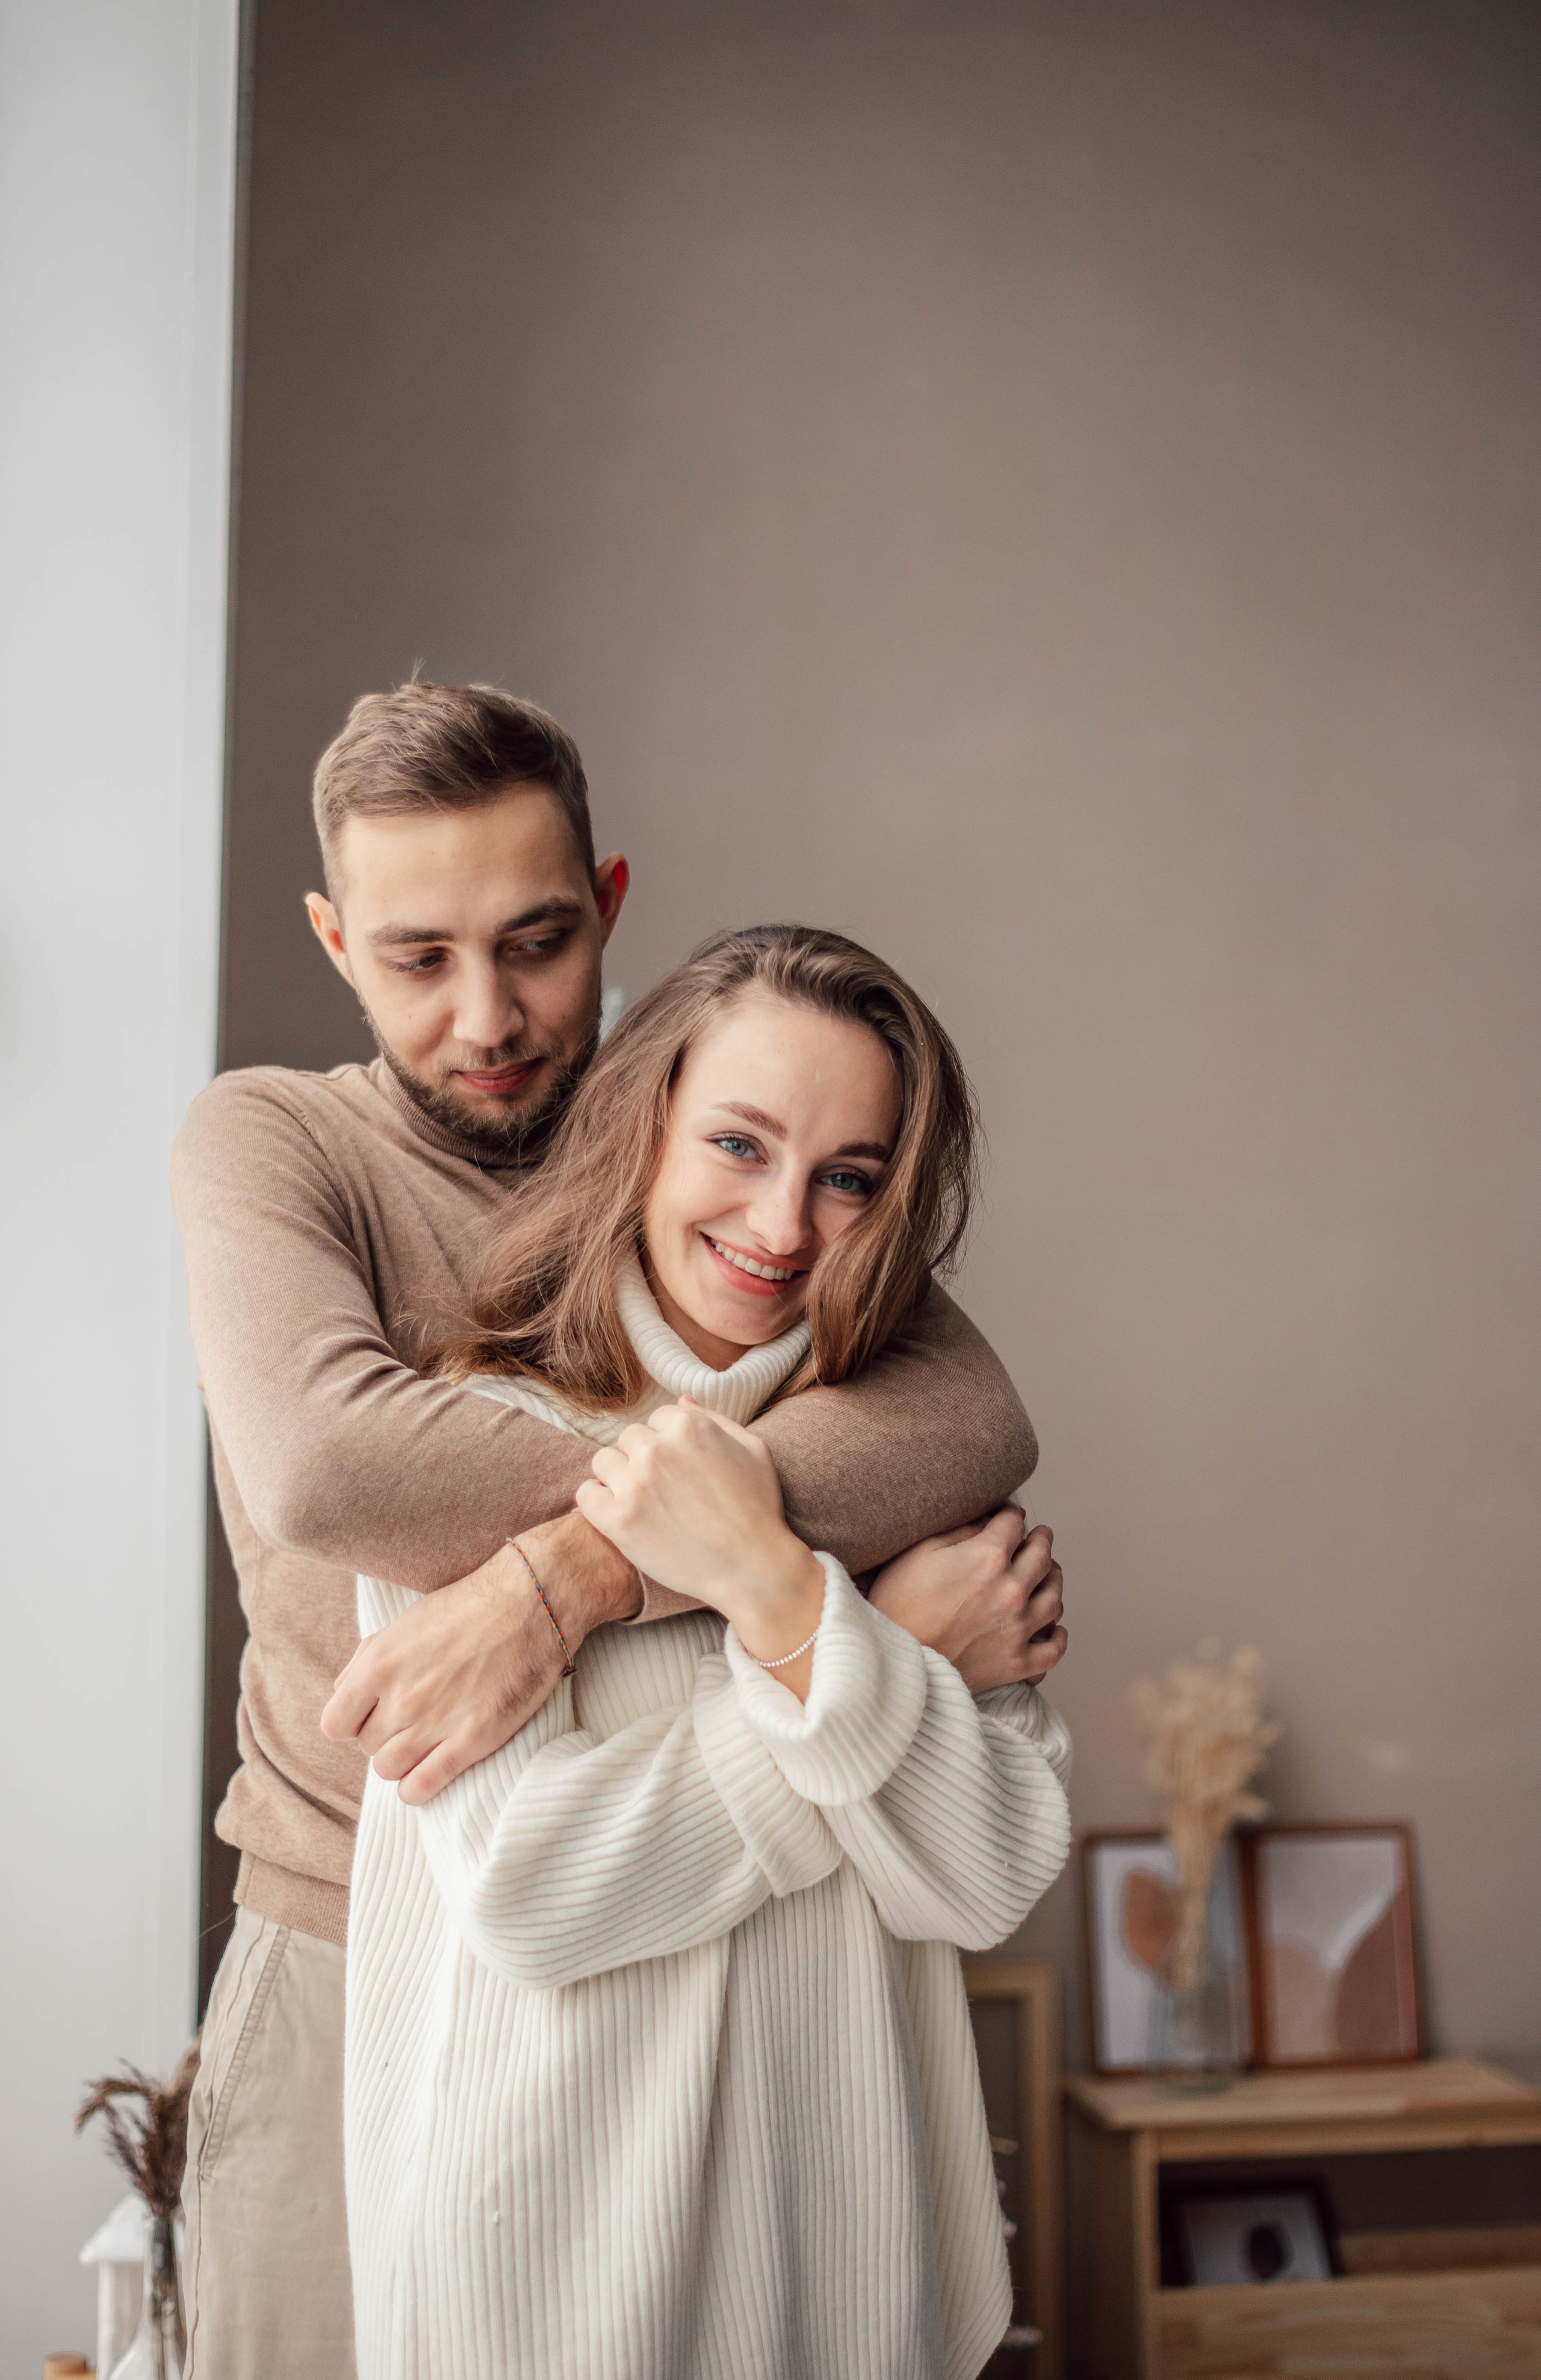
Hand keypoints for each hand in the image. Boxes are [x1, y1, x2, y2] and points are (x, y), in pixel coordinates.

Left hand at [319, 1510, 641, 1801]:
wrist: (533, 1601)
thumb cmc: (468, 1607)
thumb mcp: (404, 1623)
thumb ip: (366, 1659)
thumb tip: (340, 1693)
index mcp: (378, 1664)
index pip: (334, 1724)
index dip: (352, 1722)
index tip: (374, 1714)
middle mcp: (400, 1697)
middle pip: (366, 1747)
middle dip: (384, 1736)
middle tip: (412, 1720)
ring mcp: (435, 1721)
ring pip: (389, 1770)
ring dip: (401, 1761)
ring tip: (424, 1742)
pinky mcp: (472, 1739)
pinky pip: (421, 1787)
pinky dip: (416, 1789)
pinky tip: (428, 1773)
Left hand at [575, 1400, 824, 1663]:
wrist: (753, 1568)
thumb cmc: (758, 1510)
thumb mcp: (753, 1450)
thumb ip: (714, 1419)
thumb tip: (681, 1400)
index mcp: (688, 1426)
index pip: (656, 1420)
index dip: (668, 1445)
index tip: (679, 1471)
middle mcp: (657, 1448)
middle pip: (629, 1439)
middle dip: (643, 1460)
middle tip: (663, 1491)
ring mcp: (635, 1484)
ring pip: (603, 1462)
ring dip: (618, 1478)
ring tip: (641, 1503)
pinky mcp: (618, 1520)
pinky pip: (586, 1495)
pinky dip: (597, 1503)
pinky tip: (618, 1515)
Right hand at [869, 1510, 1065, 1693]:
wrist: (892, 1662)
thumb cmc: (897, 1605)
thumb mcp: (919, 1552)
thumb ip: (959, 1531)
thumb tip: (988, 1521)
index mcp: (987, 1557)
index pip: (1013, 1523)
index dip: (1010, 1515)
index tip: (1008, 1517)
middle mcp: (1011, 1590)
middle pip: (1042, 1556)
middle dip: (1040, 1541)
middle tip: (1039, 1537)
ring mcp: (1018, 1628)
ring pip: (1054, 1598)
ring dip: (1053, 1582)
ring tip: (1048, 1576)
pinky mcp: (1016, 1663)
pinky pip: (1053, 1649)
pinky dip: (1057, 1637)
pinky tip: (1054, 1628)